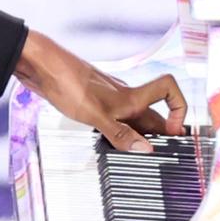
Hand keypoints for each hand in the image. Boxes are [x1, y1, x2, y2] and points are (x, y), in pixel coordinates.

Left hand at [16, 30, 186, 153]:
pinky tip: (108, 141)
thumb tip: (146, 150)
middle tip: (159, 153)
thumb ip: (120, 134)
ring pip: (134, 115)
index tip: (174, 131)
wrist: (40, 66)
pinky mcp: (94, 101)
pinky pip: (116, 116)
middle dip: (160, 131)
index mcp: (131, 96)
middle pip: (154, 111)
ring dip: (139, 133)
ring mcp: (109, 98)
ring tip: (135, 154)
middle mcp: (125, 95)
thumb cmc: (67, 83)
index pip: (169, 89)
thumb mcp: (95, 115)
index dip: (178, 106)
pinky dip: (119, 130)